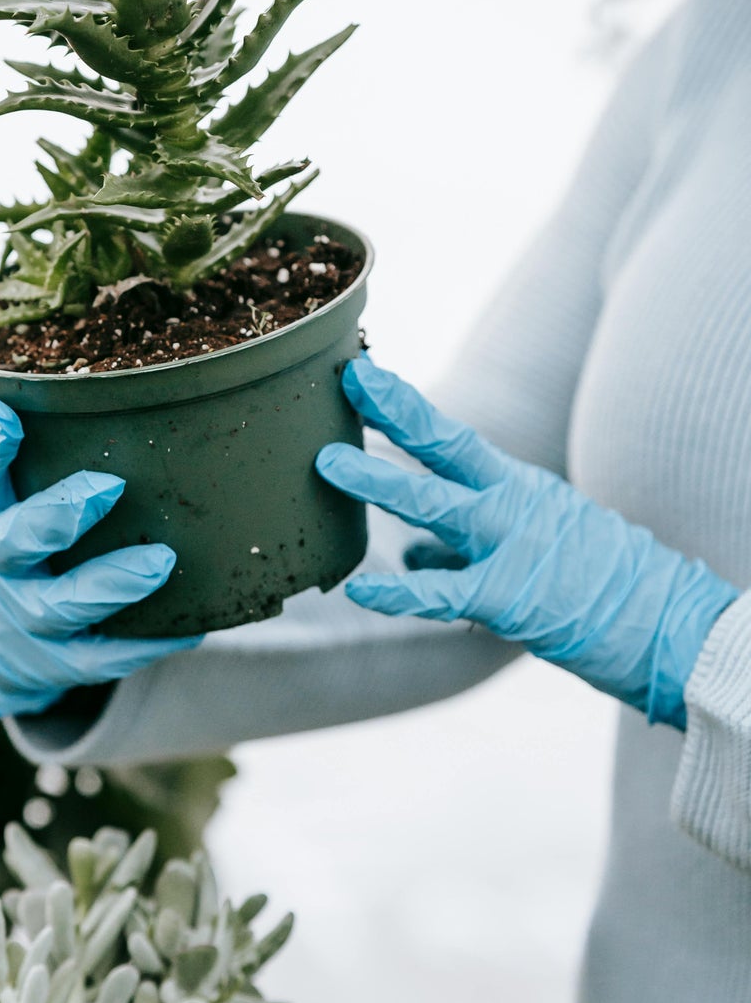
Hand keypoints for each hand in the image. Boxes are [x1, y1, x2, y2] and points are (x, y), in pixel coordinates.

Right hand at [0, 394, 198, 717]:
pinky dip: (144, 646)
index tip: (3, 414)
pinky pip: (100, 659)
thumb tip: (83, 371)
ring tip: (160, 561)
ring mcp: (21, 618)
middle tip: (109, 487)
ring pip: (61, 606)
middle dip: (58, 516)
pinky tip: (191, 626)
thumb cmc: (8, 540)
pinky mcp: (54, 663)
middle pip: (14, 542)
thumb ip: (26, 448)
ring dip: (111, 584)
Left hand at [316, 356, 737, 728]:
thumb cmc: (601, 589)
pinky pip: (443, 592)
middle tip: (347, 383)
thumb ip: (461, 550)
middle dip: (393, 412)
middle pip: (443, 446)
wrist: (675, 628)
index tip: (363, 374)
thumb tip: (409, 556)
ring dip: (379, 480)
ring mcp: (513, 547)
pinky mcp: (513, 598)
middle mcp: (514, 504)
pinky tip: (363, 587)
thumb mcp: (537, 546)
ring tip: (327, 464)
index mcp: (519, 489)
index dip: (404, 406)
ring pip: (434, 503)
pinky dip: (399, 589)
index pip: (451, 437)